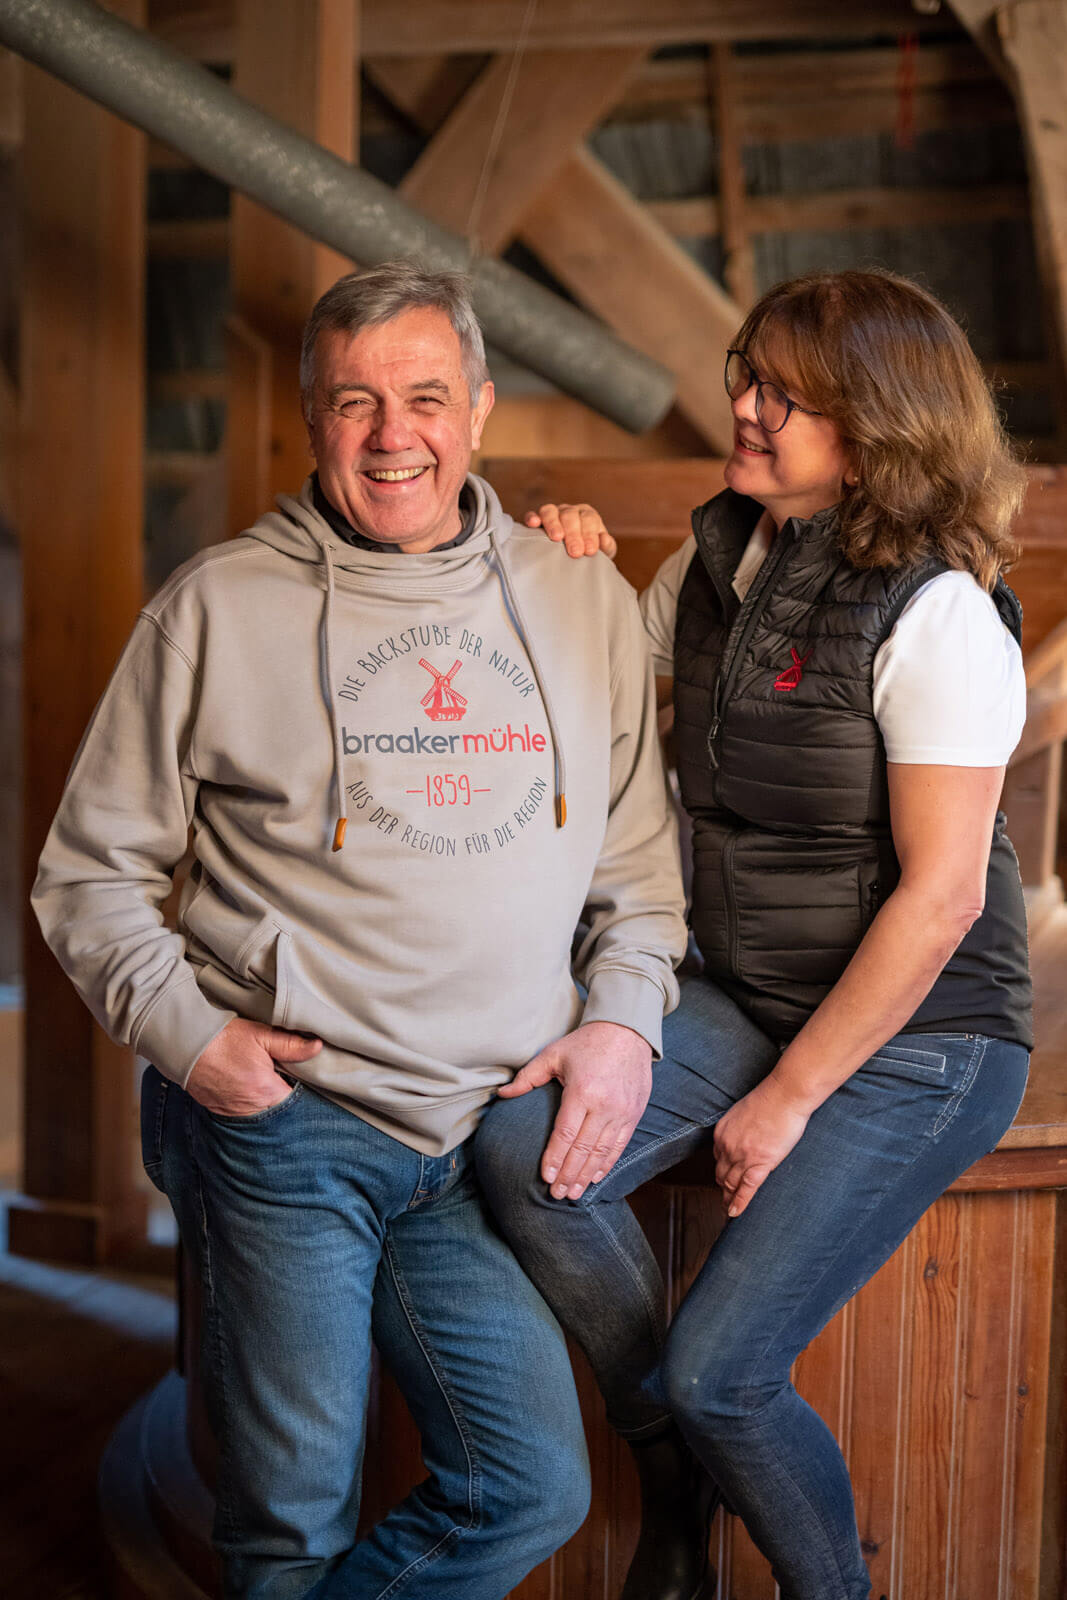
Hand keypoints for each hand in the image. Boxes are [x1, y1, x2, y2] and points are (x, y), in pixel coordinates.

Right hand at [186, 1018, 322, 1115]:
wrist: (184, 1045)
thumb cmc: (222, 1039)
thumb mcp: (260, 1035)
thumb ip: (291, 1045)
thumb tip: (317, 1047)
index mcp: (265, 1090)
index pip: (296, 1101)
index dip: (302, 1090)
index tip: (304, 1080)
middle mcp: (250, 1108)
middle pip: (279, 1111)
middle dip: (284, 1097)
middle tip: (284, 1079)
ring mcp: (233, 1112)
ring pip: (260, 1114)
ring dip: (266, 1103)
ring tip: (264, 1082)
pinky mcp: (219, 1111)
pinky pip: (242, 1113)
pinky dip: (248, 1104)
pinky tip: (246, 1087)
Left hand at [498, 1021, 651, 1197]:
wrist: (627, 1032)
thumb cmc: (586, 1043)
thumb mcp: (554, 1055)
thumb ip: (527, 1077)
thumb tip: (502, 1094)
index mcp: (582, 1091)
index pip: (565, 1134)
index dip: (554, 1158)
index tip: (545, 1177)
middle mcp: (604, 1105)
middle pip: (583, 1149)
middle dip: (568, 1175)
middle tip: (556, 1194)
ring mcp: (622, 1112)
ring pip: (602, 1153)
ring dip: (586, 1176)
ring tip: (572, 1193)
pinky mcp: (634, 1114)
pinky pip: (619, 1146)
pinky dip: (606, 1164)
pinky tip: (594, 1177)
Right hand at [524, 503, 616, 559]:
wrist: (572, 558)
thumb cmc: (587, 554)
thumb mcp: (602, 552)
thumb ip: (607, 547)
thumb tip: (604, 540)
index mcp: (587, 516)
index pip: (589, 519)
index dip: (590, 534)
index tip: (590, 551)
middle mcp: (569, 511)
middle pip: (570, 515)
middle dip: (573, 534)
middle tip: (575, 552)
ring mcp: (552, 514)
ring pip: (550, 511)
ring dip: (553, 523)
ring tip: (557, 538)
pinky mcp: (536, 520)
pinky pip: (533, 514)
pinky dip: (532, 517)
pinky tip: (533, 524)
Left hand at [713, 1076, 811, 1217]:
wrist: (785, 1096)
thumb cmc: (771, 1099)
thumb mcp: (744, 1112)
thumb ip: (740, 1128)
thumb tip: (745, 1138)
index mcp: (722, 1133)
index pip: (718, 1159)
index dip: (723, 1171)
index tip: (725, 1180)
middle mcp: (727, 1146)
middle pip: (722, 1174)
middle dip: (723, 1189)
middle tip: (725, 1201)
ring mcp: (742, 1156)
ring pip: (731, 1184)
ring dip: (729, 1199)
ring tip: (729, 1211)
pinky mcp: (760, 1163)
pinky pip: (746, 1189)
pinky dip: (739, 1203)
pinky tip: (735, 1213)